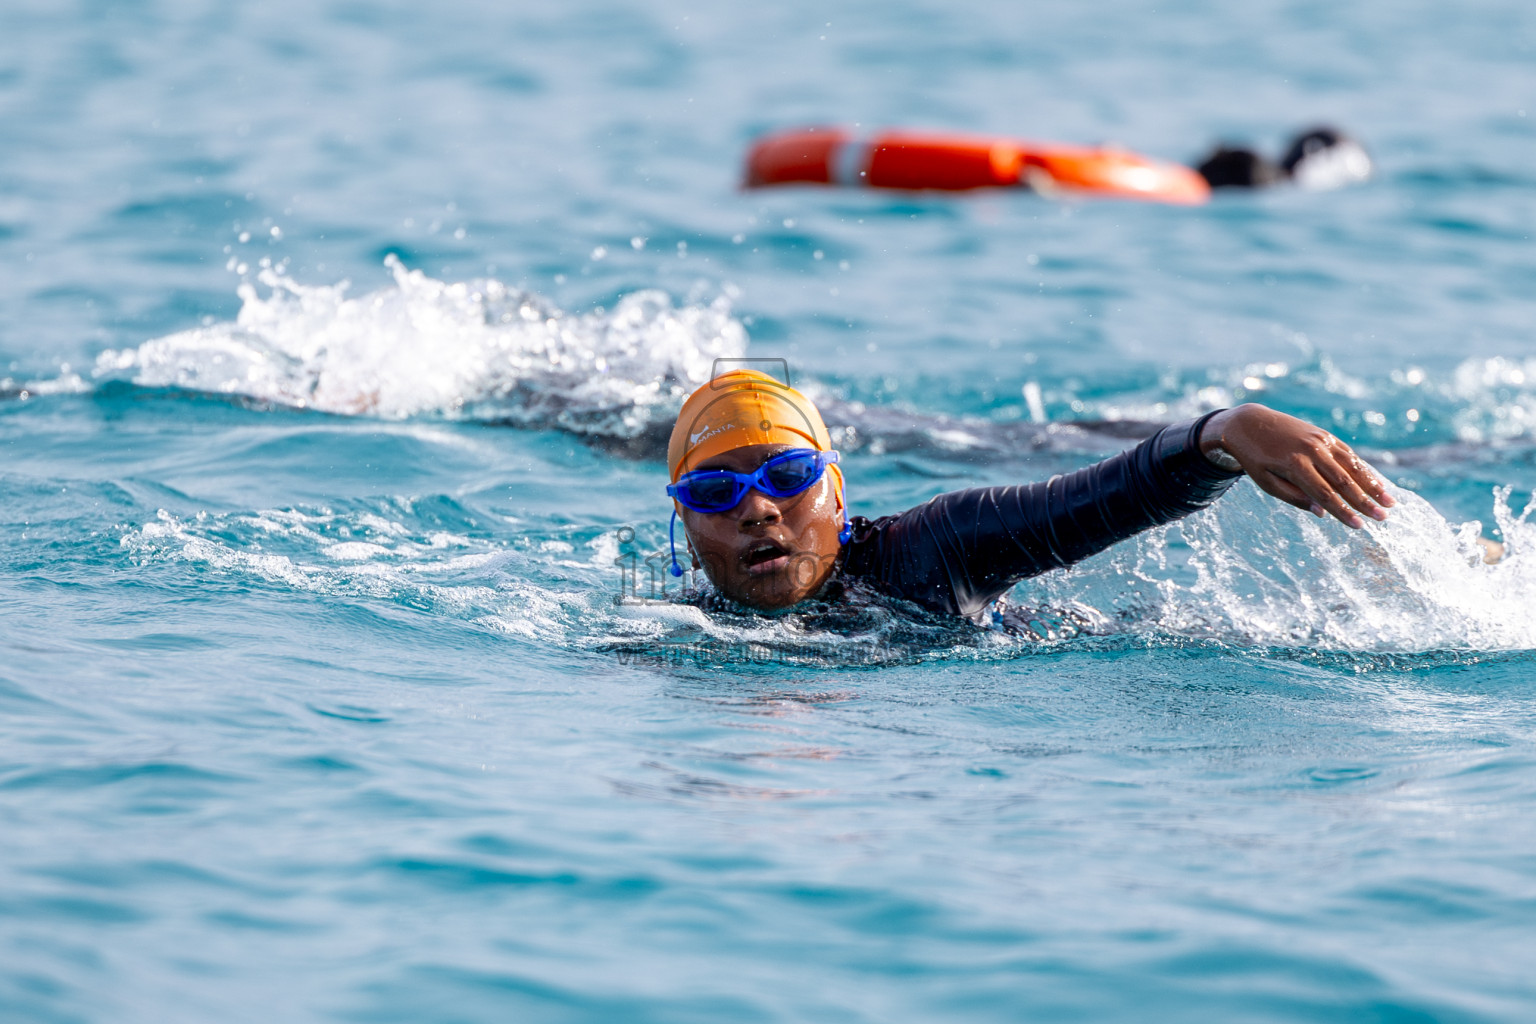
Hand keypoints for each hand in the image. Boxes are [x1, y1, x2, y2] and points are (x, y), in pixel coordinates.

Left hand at [1199, 404, 1394, 528]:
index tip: (1359, 527)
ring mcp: (1320, 440)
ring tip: (1390, 502)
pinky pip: (1348, 454)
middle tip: (1383, 518)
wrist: (1249, 423)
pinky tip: (1376, 483)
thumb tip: (1322, 513)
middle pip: (1344, 481)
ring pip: (1352, 465)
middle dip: (1365, 501)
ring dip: (1373, 485)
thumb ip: (1295, 497)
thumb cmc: (1256, 459)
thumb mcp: (1266, 482)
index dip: (1343, 512)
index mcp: (1294, 465)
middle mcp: (1311, 450)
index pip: (1324, 494)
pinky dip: (1363, 469)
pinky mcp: (1324, 435)